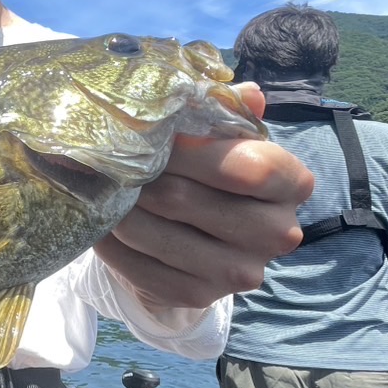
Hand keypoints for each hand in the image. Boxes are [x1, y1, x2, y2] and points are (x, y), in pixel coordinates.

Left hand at [94, 84, 311, 313]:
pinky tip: (97, 220)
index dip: (191, 149)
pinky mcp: (196, 295)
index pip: (247, 167)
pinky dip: (107, 240)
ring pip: (150, 230)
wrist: (206, 240)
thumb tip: (249, 92)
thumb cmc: (216, 172)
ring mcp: (237, 272)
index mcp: (292, 185)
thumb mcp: (227, 137)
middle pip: (182, 198)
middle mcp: (276, 234)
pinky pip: (135, 264)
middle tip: (103, 157)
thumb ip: (230, 112)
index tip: (154, 134)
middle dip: (137, 174)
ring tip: (95, 184)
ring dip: (114, 205)